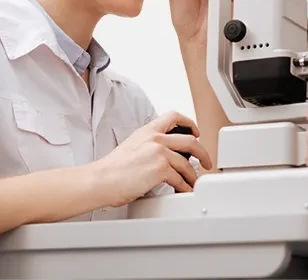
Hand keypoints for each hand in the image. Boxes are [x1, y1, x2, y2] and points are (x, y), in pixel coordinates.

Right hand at [86, 111, 201, 206]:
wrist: (101, 180)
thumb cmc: (112, 169)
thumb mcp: (131, 146)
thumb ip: (149, 146)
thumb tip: (164, 156)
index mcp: (147, 131)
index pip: (174, 117)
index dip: (190, 123)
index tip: (196, 132)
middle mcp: (155, 139)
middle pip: (190, 141)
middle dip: (203, 153)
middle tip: (206, 161)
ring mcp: (159, 153)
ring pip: (188, 164)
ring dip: (193, 176)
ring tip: (192, 182)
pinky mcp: (160, 169)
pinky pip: (181, 180)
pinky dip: (184, 187)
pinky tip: (183, 190)